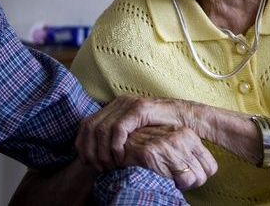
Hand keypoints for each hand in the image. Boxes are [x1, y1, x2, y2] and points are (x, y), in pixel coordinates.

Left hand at [75, 96, 192, 171]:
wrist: (186, 118)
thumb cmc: (161, 129)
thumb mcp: (134, 133)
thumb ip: (117, 137)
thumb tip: (97, 152)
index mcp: (114, 106)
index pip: (86, 123)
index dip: (82, 144)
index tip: (86, 162)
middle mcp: (118, 102)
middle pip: (89, 126)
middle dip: (89, 150)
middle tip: (98, 167)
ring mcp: (128, 104)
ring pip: (101, 128)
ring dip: (102, 151)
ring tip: (109, 165)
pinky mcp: (139, 109)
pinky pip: (118, 129)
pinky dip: (115, 145)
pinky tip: (120, 157)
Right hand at [123, 125, 217, 189]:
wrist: (123, 142)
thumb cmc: (149, 146)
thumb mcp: (173, 143)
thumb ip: (186, 152)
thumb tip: (202, 172)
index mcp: (189, 134)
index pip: (211, 166)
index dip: (198, 176)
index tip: (184, 176)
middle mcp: (182, 137)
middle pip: (204, 175)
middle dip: (190, 183)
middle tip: (174, 179)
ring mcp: (170, 145)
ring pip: (194, 178)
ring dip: (181, 185)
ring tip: (166, 177)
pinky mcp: (157, 154)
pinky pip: (181, 180)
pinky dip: (172, 185)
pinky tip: (160, 177)